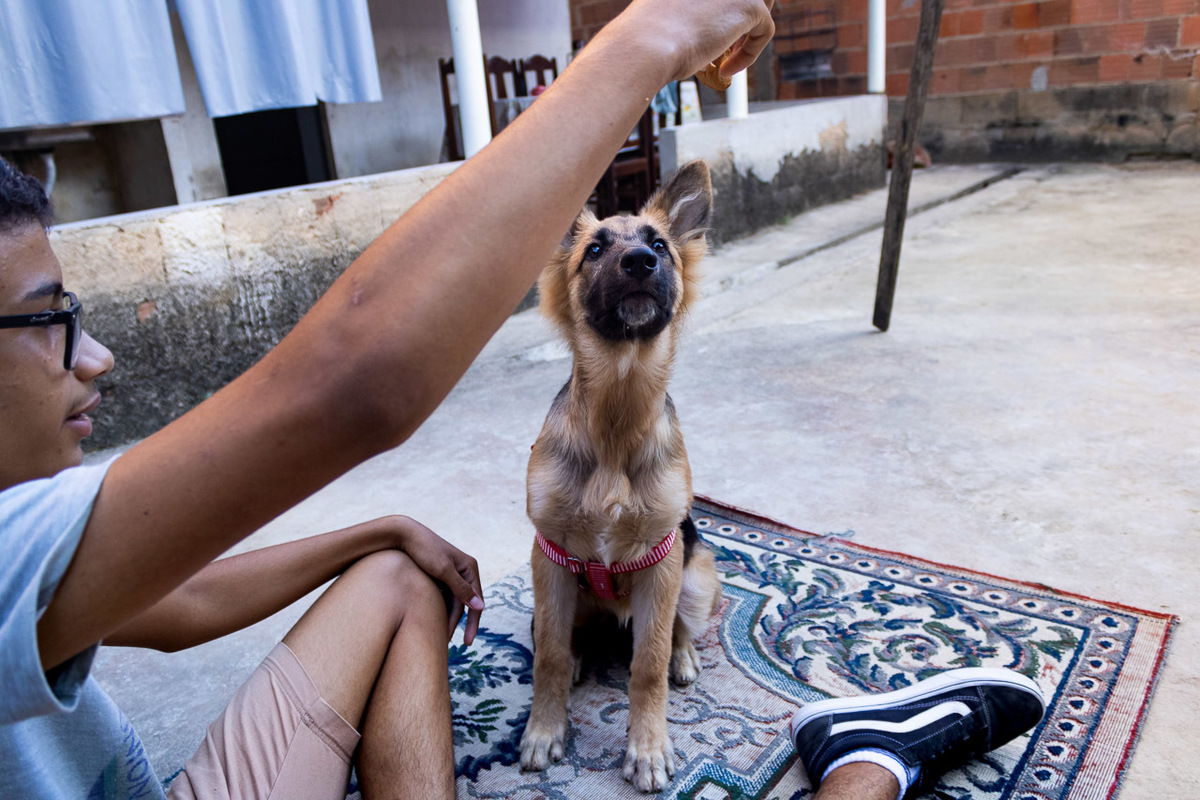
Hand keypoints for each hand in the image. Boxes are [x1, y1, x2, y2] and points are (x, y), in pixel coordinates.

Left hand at [391, 516, 484, 644]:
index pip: (476, 602)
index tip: (467, 642)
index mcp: (470, 568)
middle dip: (455, 624)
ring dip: (446, 618)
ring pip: (452, 602)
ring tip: (436, 635)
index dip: (472, 623)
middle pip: (464, 604)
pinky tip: (430, 620)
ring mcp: (452, 573)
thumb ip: (461, 589)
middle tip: (444, 643)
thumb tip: (481, 607)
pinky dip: (438, 608)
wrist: (403, 534)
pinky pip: (443, 596)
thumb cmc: (424, 549)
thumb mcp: (443, 570)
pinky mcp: (439, 575)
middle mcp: (464, 571)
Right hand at [609, 0, 776, 83]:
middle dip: (743, 15)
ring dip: (750, 30)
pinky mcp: (750, 5)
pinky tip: (725, 70)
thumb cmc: (644, 40)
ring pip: (763, 4)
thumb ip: (689, 16)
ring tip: (728, 56)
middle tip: (730, 44)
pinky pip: (765, 29)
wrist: (644, 46)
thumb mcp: (667, 19)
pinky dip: (750, 54)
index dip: (722, 11)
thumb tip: (704, 35)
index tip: (712, 33)